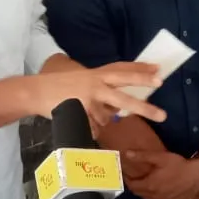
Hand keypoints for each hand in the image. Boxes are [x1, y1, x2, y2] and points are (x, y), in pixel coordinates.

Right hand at [33, 62, 164, 130]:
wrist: (35, 91)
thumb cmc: (60, 86)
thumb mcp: (83, 81)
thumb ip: (102, 90)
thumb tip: (119, 108)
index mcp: (96, 74)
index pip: (122, 70)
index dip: (141, 70)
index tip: (159, 71)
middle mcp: (95, 85)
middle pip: (124, 97)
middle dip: (144, 106)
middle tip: (163, 114)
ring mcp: (88, 100)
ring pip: (106, 118)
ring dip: (98, 119)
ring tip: (82, 110)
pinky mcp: (80, 113)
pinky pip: (92, 127)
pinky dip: (87, 126)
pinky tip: (76, 118)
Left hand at [122, 150, 198, 198]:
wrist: (198, 178)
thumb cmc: (179, 166)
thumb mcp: (160, 157)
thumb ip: (142, 156)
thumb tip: (126, 153)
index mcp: (148, 185)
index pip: (131, 185)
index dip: (126, 179)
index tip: (125, 173)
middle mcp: (153, 196)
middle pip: (138, 192)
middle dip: (133, 185)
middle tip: (132, 176)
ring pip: (146, 197)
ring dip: (142, 190)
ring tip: (142, 181)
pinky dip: (151, 194)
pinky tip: (155, 187)